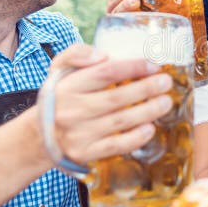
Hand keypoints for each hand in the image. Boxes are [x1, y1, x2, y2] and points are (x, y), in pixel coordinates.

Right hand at [45, 44, 173, 163]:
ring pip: (120, 121)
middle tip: (166, 82)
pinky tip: (150, 128)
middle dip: (147, 88)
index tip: (153, 65)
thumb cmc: (60, 97)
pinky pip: (115, 146)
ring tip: (166, 102)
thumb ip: (76, 53)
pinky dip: (136, 137)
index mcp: (69, 86)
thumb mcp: (59, 69)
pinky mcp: (85, 153)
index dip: (133, 67)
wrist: (41, 135)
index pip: (106, 73)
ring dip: (148, 111)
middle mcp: (72, 110)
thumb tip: (102, 54)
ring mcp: (79, 134)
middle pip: (117, 97)